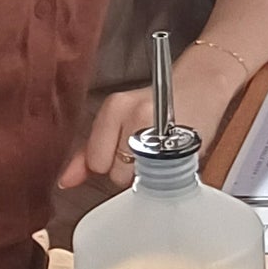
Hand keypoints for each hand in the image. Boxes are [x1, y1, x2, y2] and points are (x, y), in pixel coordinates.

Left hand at [59, 37, 251, 190]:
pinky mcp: (182, 144)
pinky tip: (173, 156)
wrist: (201, 86)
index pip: (96, 161)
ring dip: (149, 175)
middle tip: (146, 152)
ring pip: (139, 179)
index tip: (125, 151)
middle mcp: (135, 115)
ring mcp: (161, 130)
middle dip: (129, 171)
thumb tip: (66, 181)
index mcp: (114, 107)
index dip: (110, 164)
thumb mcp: (117, 120)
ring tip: (160, 154)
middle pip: (116, 174)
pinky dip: (167, 175)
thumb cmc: (157, 105)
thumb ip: (89, 152)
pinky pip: (164, 178)